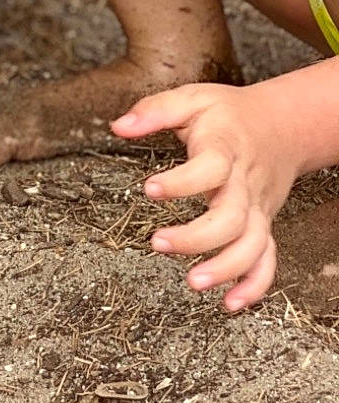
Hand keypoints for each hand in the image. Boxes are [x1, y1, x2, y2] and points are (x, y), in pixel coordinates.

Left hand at [112, 83, 301, 312]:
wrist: (283, 126)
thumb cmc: (230, 115)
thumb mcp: (191, 98)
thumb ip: (154, 110)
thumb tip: (119, 126)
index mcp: (225, 150)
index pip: (210, 167)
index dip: (182, 181)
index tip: (149, 189)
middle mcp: (245, 184)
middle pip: (232, 217)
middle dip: (197, 236)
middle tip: (158, 244)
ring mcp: (258, 209)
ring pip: (253, 245)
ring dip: (226, 268)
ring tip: (194, 283)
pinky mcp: (263, 225)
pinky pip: (267, 259)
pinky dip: (254, 285)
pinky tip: (230, 304)